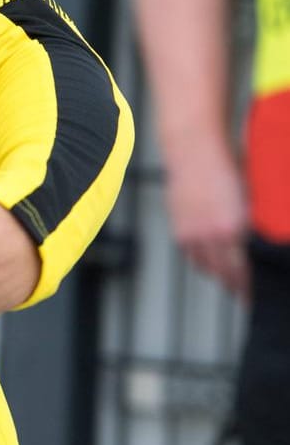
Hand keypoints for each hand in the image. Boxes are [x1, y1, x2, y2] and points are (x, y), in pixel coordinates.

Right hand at [162, 146, 249, 298]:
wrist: (194, 148)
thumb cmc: (229, 166)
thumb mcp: (254, 198)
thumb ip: (257, 225)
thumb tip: (266, 244)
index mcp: (234, 228)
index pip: (244, 271)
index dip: (251, 288)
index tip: (257, 296)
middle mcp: (211, 234)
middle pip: (224, 275)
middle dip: (237, 286)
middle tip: (247, 293)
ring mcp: (192, 232)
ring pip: (206, 267)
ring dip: (219, 274)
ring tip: (231, 276)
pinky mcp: (179, 227)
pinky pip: (191, 255)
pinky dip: (202, 260)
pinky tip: (212, 257)